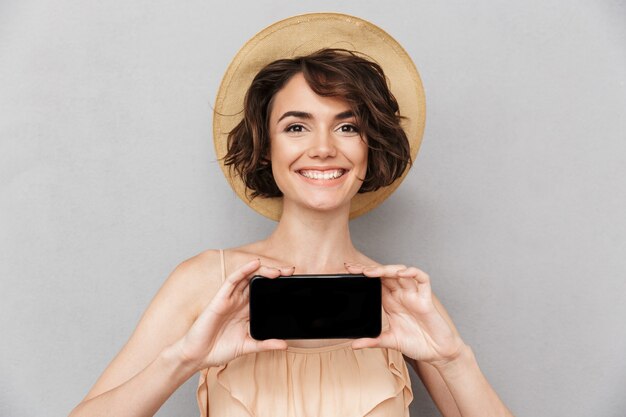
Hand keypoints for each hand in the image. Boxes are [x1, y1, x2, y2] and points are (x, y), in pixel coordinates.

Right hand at [172, 259, 294, 369]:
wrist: (198, 356)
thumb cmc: (219, 349)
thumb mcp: (248, 346)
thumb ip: (266, 344)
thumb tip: (285, 345)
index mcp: (247, 312)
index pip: (265, 294)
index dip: (278, 287)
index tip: (294, 284)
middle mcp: (239, 302)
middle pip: (259, 282)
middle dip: (275, 275)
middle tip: (291, 272)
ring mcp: (230, 299)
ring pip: (248, 278)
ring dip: (263, 271)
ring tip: (278, 270)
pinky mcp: (220, 298)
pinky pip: (232, 280)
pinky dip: (244, 270)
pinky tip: (255, 264)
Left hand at [344, 263, 464, 365]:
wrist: (437, 353)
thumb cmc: (416, 344)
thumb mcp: (390, 342)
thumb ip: (372, 341)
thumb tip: (353, 345)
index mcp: (390, 302)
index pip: (375, 283)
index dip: (363, 275)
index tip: (348, 271)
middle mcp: (401, 295)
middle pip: (385, 275)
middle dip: (371, 270)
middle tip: (355, 269)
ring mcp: (413, 295)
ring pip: (401, 273)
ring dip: (387, 269)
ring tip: (373, 272)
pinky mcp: (426, 299)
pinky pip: (423, 280)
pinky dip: (414, 273)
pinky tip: (402, 274)